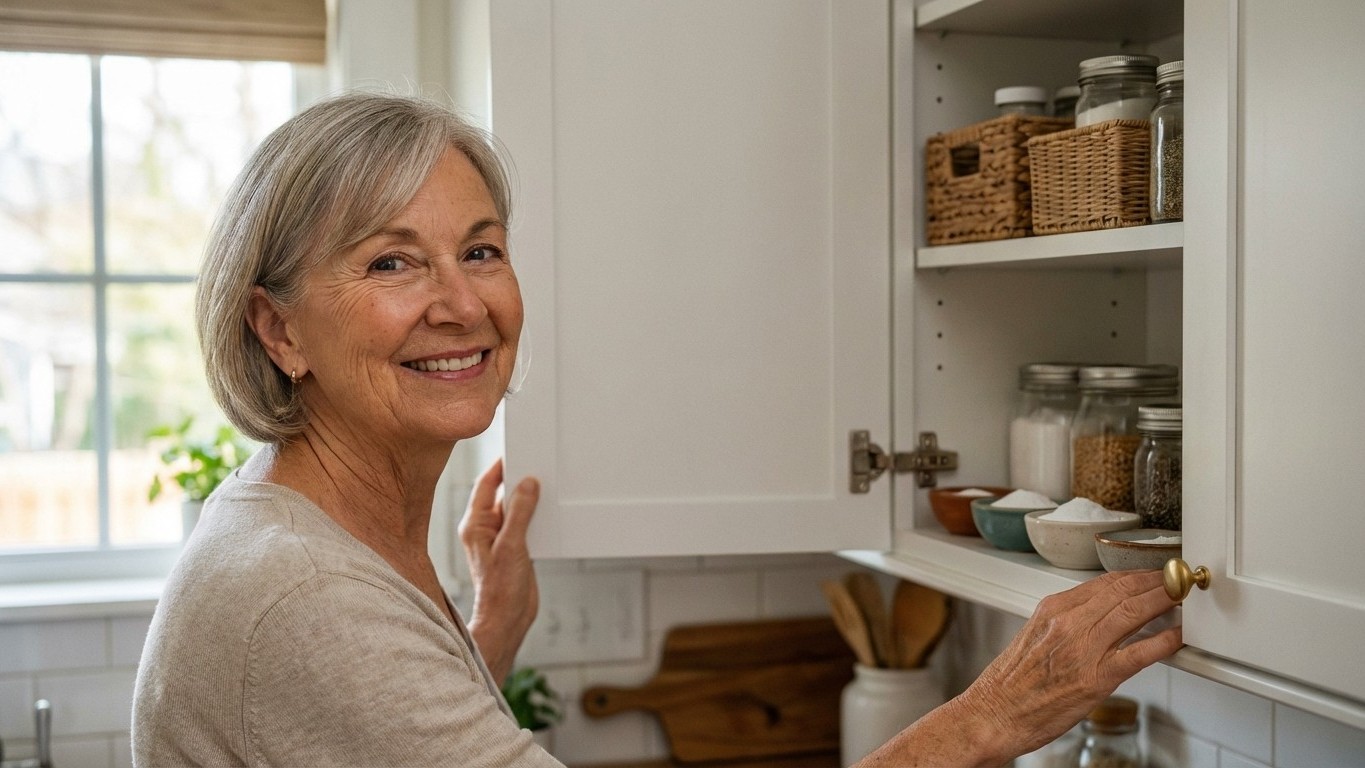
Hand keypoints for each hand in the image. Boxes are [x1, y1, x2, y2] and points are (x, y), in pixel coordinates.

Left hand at [459, 458, 539, 682]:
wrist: (508, 620)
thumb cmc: (501, 589)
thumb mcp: (512, 546)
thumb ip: (520, 513)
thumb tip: (527, 484)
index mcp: (474, 525)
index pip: (485, 485)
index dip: (500, 466)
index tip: (515, 450)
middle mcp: (484, 530)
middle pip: (502, 495)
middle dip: (518, 481)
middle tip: (536, 464)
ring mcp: (499, 540)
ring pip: (516, 510)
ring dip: (530, 501)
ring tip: (546, 486)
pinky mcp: (514, 550)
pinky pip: (525, 525)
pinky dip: (536, 517)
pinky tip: (549, 513)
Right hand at [857, 570, 1180, 766]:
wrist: (992, 714)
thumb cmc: (1010, 685)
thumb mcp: (1034, 637)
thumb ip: (1065, 623)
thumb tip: (1096, 616)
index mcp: (1051, 609)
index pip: (1104, 581)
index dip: (1135, 575)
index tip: (1152, 574)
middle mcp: (1068, 622)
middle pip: (1123, 590)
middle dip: (1156, 581)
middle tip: (1176, 578)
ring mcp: (1084, 648)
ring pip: (1135, 612)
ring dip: (1165, 600)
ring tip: (1183, 597)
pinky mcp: (1096, 677)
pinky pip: (1140, 652)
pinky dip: (1164, 640)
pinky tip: (1177, 636)